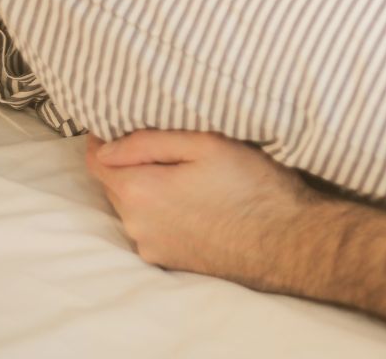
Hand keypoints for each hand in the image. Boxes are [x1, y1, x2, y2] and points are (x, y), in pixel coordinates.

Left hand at [85, 129, 317, 287]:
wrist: (288, 242)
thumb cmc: (252, 186)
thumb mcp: (205, 144)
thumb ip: (148, 142)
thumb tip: (105, 146)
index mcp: (139, 191)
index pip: (97, 161)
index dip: (102, 138)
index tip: (117, 123)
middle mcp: (136, 225)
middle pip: (115, 185)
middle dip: (129, 163)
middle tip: (163, 145)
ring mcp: (152, 247)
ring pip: (134, 208)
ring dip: (147, 189)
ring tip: (184, 174)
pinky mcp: (170, 262)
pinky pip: (152, 228)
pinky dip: (162, 213)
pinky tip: (194, 203)